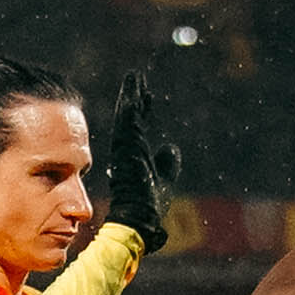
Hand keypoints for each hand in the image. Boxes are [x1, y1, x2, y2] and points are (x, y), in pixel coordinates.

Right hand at [103, 69, 183, 246]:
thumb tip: (171, 148)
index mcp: (134, 155)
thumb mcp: (165, 177)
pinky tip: (131, 89)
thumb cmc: (150, 204)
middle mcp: (126, 149)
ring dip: (130, 94)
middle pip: (130, 116)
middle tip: (137, 77)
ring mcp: (124, 147)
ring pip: (126, 115)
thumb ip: (168, 163)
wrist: (140, 218)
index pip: (137, 127)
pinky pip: (125, 121)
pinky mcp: (124, 147)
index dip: (142, 110)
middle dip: (134, 96)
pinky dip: (128, 104)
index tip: (147, 96)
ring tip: (134, 76)